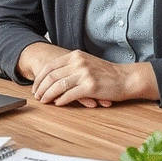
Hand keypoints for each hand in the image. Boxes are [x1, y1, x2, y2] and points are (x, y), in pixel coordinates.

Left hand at [32, 49, 157, 105]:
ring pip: (58, 85)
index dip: (40, 78)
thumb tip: (54, 77)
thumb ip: (71, 66)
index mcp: (75, 55)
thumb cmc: (106, 73)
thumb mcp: (87, 63)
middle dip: (41, 88)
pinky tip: (58, 104)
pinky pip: (70, 94)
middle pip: (51, 76)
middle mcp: (78, 62)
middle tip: (37, 96)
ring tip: (44, 101)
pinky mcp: (90, 86)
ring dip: (48, 95)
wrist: (125, 78)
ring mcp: (84, 74)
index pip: (50, 66)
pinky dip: (61, 100)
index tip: (36, 87)